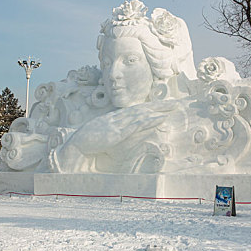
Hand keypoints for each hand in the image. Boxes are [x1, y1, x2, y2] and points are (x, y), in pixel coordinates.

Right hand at [63, 101, 177, 155]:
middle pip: (143, 109)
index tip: (163, 106)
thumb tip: (134, 133)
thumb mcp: (106, 138)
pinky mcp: (118, 132)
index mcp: (115, 119)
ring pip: (143, 114)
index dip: (151, 107)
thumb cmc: (88, 145)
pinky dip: (150, 120)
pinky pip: (137, 124)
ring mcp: (118, 124)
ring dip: (159, 110)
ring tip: (173, 107)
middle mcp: (119, 118)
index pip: (137, 111)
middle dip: (160, 105)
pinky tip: (161, 118)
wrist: (75, 147)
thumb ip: (118, 135)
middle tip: (175, 103)